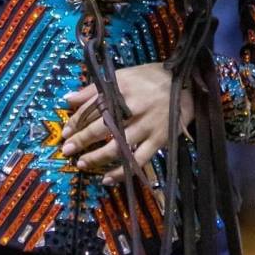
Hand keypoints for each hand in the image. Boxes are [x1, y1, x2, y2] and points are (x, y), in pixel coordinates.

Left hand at [60, 61, 194, 184]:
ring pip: (117, 147)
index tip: (65, 132)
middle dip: (81, 140)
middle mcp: (133, 108)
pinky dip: (122, 172)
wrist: (188, 86)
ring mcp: (147, 126)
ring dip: (97, 158)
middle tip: (66, 150)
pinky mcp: (159, 140)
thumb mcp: (123, 75)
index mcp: (122, 89)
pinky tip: (107, 178)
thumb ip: (94, 89)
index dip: (76, 121)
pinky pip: (138, 161)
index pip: (92, 107)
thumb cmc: (151, 78)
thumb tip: (67, 99)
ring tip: (82, 164)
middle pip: (102, 127)